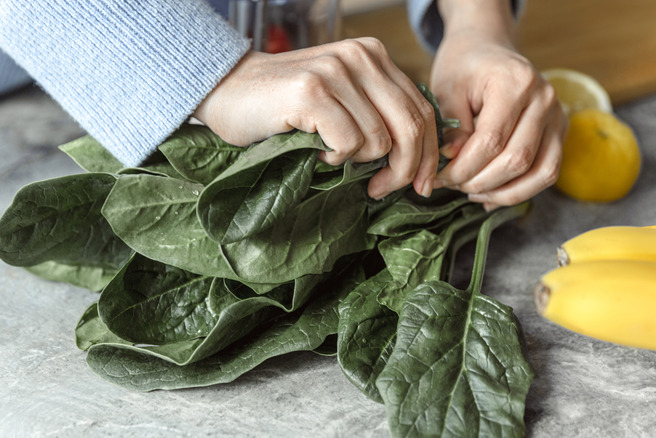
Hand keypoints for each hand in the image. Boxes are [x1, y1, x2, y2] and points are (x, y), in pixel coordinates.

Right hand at [193, 38, 438, 199]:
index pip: (422, 111)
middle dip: (404, 171)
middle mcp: (360, 57)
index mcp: (374, 56)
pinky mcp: (313, 92)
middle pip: (410, 128)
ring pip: (380, 141)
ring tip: (329, 156)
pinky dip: (333, 158)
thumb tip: (419, 161)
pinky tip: (313, 150)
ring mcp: (336, 71)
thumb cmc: (284, 107)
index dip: (429, 155)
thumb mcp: (342, 102)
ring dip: (358, 163)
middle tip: (381, 190)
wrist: (227, 90)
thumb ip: (377, 115)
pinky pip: (349, 144)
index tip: (421, 185)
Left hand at [432, 1, 566, 209]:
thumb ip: (452, 128)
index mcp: (515, 83)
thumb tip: (453, 161)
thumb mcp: (447, 90)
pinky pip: (547, 171)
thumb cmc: (463, 68)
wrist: (486, 49)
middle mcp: (544, 99)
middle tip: (451, 186)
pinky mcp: (560, 131)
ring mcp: (557, 116)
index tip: (438, 177)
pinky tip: (491, 194)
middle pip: (517, 160)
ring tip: (471, 192)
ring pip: (540, 173)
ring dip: (503, 193)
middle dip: (479, 182)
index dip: (463, 168)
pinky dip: (520, 190)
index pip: (491, 141)